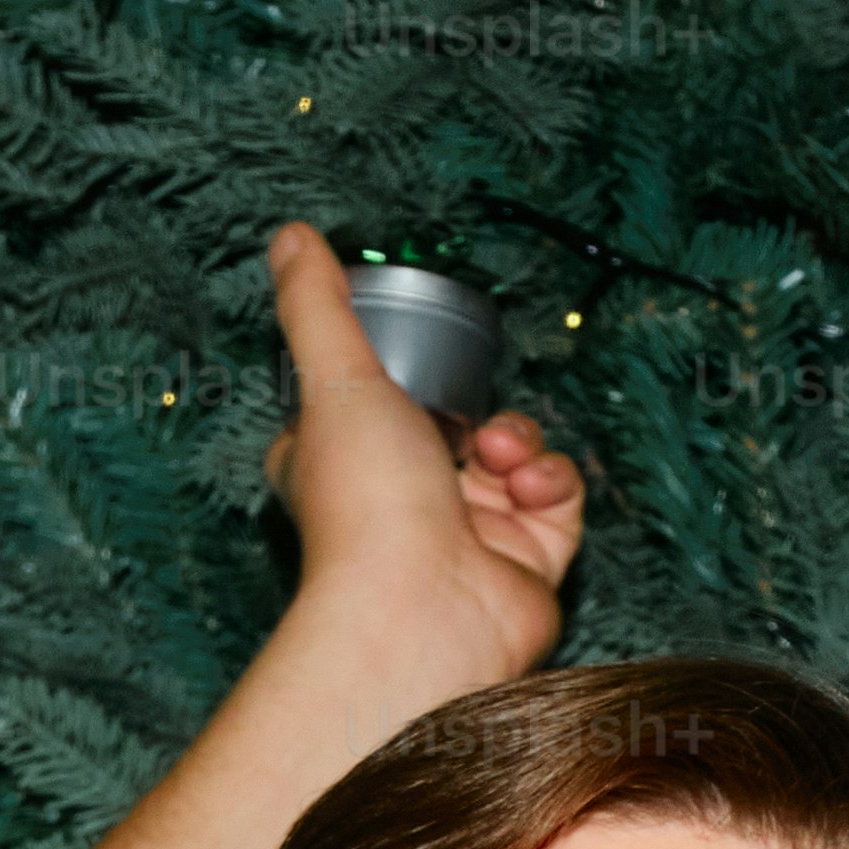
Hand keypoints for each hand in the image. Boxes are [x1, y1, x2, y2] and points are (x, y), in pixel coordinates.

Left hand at [256, 219, 583, 704]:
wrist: (425, 613)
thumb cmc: (365, 507)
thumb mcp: (334, 377)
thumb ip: (315, 305)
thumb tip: (291, 236)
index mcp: (343, 467)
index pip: (365, 412)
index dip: (387, 384)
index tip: (401, 364)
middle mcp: (403, 506)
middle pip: (453, 428)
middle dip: (472, 409)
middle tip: (462, 415)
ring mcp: (470, 535)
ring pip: (513, 458)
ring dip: (517, 440)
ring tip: (497, 454)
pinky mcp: (529, 560)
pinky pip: (558, 500)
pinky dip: (551, 483)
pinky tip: (529, 487)